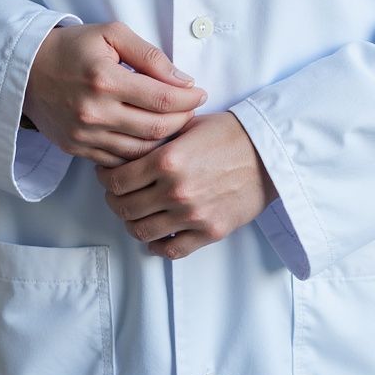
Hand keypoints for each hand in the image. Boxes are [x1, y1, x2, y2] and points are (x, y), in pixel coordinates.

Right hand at [23, 20, 207, 165]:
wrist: (26, 70)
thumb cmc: (71, 48)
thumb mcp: (112, 35)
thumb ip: (150, 56)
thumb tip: (183, 80)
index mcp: (105, 80)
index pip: (162, 99)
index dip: (189, 99)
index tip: (200, 93)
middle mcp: (94, 112)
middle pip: (156, 128)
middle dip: (182, 119)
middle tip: (191, 109)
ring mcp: (85, 135)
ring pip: (141, 150)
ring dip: (164, 139)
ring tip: (174, 122)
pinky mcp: (77, 149)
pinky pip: (119, 160)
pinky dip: (139, 152)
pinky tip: (148, 137)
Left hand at [95, 111, 278, 259]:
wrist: (270, 153)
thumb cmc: (230, 133)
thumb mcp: (188, 125)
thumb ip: (156, 139)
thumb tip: (127, 147)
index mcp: (166, 160)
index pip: (116, 180)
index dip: (104, 178)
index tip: (106, 175)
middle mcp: (174, 190)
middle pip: (124, 207)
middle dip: (114, 200)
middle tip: (116, 194)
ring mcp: (191, 215)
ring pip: (142, 230)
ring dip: (132, 223)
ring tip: (135, 213)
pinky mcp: (209, 232)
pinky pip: (171, 249)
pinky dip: (157, 245)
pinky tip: (156, 235)